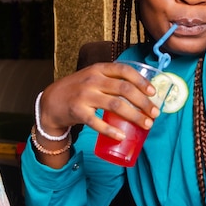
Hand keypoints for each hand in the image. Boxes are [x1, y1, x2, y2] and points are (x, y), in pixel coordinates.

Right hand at [38, 62, 160, 140]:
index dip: (141, 81)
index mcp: (99, 68)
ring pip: (115, 105)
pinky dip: (111, 131)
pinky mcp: (77, 111)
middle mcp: (92, 80)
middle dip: (143, 102)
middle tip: (155, 114)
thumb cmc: (79, 89)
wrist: (51, 102)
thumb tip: (142, 92)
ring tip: (146, 125)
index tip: (153, 92)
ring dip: (134, 116)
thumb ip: (112, 80)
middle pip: (124, 89)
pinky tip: (121, 136)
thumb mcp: (93, 77)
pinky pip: (97, 122)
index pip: (124, 70)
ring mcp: (84, 95)